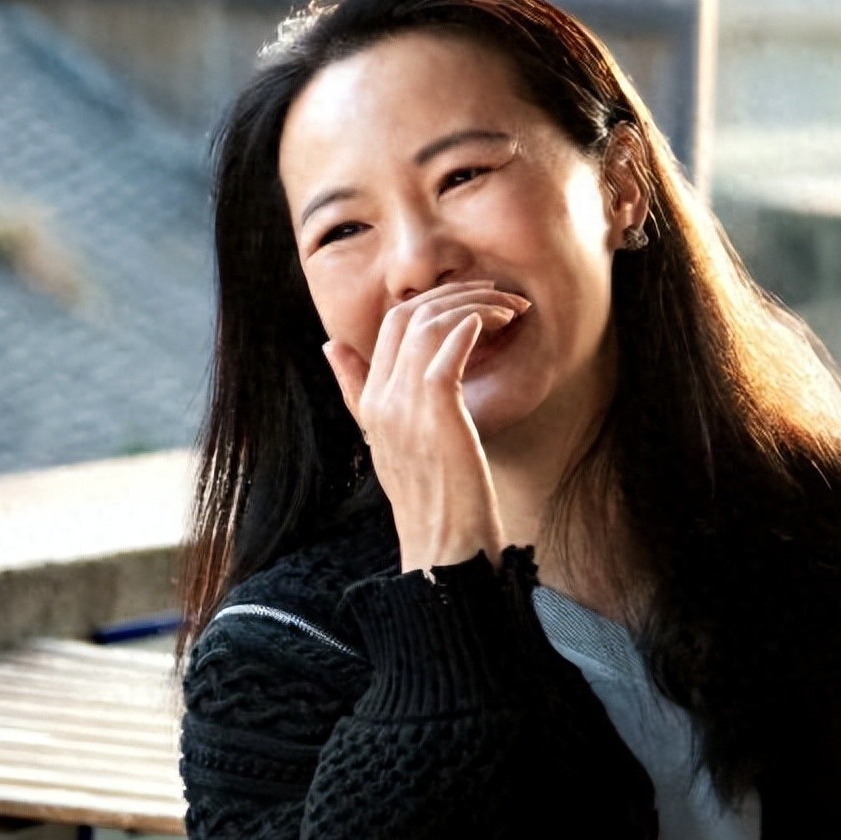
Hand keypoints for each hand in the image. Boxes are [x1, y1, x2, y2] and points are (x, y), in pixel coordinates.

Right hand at [323, 281, 530, 573]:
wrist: (446, 546)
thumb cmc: (434, 499)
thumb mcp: (389, 444)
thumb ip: (359, 393)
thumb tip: (329, 347)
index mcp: (370, 404)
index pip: (388, 326)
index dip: (431, 302)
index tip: (471, 300)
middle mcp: (382, 398)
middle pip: (408, 314)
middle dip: (456, 293)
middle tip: (496, 294)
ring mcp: (405, 402)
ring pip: (432, 322)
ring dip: (476, 304)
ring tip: (511, 309)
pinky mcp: (436, 407)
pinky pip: (451, 345)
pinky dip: (475, 323)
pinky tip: (498, 323)